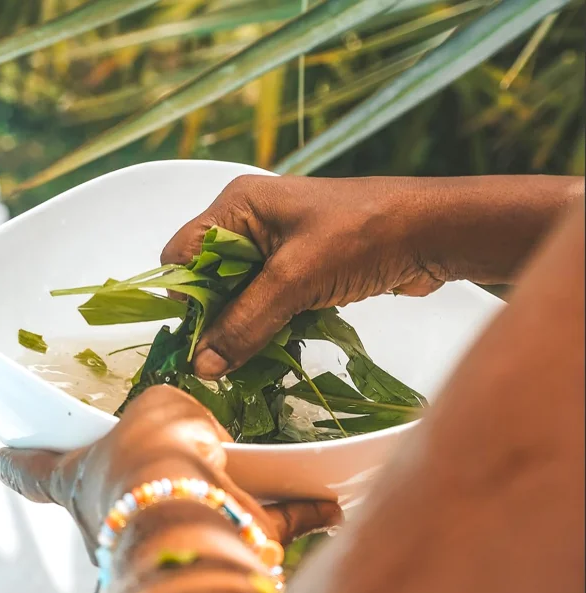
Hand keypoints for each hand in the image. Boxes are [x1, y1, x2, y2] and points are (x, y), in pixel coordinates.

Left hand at [0, 385, 340, 559]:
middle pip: (131, 488)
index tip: (3, 454)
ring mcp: (176, 529)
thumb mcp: (154, 407)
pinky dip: (297, 514)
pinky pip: (265, 525)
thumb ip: (170, 407)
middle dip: (154, 468)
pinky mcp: (227, 542)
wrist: (189, 510)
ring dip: (234, 489)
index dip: (20, 460)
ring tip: (266, 467)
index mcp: (84, 478)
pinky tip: (330, 502)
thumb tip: (198, 430)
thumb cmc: (153, 456)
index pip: (36, 469)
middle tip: (182, 443)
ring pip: (206, 504)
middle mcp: (126, 511)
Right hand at [162, 175, 445, 378]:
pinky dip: (268, 324)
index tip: (198, 338)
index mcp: (239, 206)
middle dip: (215, 316)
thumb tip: (201, 365)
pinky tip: (278, 343)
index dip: (185, 297)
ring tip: (253, 354)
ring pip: (239, 294)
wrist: (430, 233)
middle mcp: (251, 222)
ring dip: (244, 325)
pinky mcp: (299, 268)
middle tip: (224, 356)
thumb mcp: (295, 279)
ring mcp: (277, 246)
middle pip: (209, 278)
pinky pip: (267, 301)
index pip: (183, 254)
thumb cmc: (361, 236)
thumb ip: (245, 323)